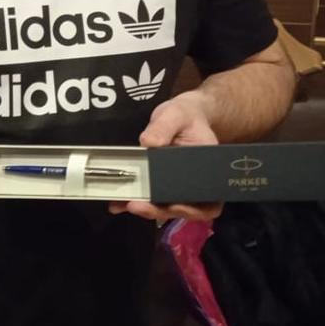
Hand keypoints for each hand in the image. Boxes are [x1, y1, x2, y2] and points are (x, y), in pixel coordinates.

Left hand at [108, 91, 222, 221]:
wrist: (181, 115)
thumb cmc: (185, 115)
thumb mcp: (175, 114)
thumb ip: (164, 126)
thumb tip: (148, 143)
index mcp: (208, 171)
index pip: (207, 201)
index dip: (191, 210)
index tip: (172, 205)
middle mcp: (194, 184)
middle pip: (182, 209)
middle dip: (160, 211)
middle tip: (137, 206)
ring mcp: (176, 186)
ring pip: (164, 207)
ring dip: (144, 209)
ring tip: (123, 204)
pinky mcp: (158, 184)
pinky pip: (148, 199)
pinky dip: (132, 202)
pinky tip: (117, 203)